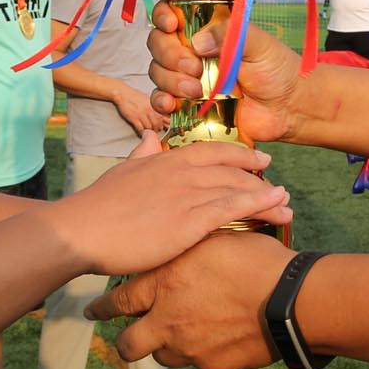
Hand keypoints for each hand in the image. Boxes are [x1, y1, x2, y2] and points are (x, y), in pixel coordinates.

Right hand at [51, 132, 291, 276]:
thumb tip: (152, 137)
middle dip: (258, 177)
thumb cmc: (97, 208)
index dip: (239, 154)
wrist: (81, 231)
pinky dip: (260, 205)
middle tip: (278, 187)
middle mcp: (182, 171)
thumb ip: (142, 154)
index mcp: (166, 160)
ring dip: (267, 195)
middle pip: (231, 169)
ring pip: (238, 188)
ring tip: (287, 204)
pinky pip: (234, 208)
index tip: (258, 160)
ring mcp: (188, 194)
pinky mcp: (191, 220)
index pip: (212, 151)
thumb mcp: (122, 171)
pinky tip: (278, 207)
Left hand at [87, 229, 294, 368]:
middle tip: (127, 338)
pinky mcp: (213, 366)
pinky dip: (202, 353)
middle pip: (130, 344)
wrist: (290, 301)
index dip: (104, 306)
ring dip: (166, 347)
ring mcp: (190, 347)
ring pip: (162, 356)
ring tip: (180, 336)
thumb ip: (189, 246)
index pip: (120, 300)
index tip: (92, 310)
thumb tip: (181, 238)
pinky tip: (217, 339)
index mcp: (165, 283)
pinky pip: (198, 363)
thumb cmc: (256, 261)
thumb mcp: (216, 239)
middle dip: (126, 342)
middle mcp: (169, 320)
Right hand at [110, 81, 166, 134]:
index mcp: (154, 105)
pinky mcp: (134, 119)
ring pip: (150, 128)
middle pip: (158, 124)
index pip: (165, 117)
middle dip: (158, 129)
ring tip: (149, 131)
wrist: (123, 94)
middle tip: (156, 129)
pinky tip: (142, 132)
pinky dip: (142, 132)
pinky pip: (140, 129)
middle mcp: (149, 110)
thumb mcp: (149, 100)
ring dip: (150, 131)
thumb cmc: (136, 97)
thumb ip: (157, 108)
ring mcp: (142, 114)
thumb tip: (166, 116)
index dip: (166, 123)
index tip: (166, 126)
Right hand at [146, 3, 300, 143]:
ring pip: (157, 72)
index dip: (163, 16)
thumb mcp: (259, 44)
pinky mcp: (187, 104)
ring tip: (197, 91)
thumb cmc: (277, 70)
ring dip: (170, 80)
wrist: (287, 109)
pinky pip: (160, 101)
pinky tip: (172, 104)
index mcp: (208, 29)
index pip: (172, 13)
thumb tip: (197, 41)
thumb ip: (229, 35)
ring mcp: (188, 78)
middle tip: (196, 68)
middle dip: (170, 55)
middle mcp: (193, 51)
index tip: (171, 25)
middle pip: (158, 43)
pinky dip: (160, 102)